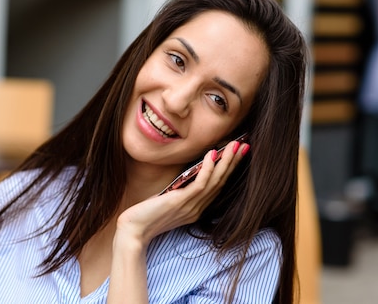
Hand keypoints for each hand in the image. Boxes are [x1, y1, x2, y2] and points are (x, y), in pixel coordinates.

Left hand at [115, 139, 249, 246]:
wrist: (133, 231)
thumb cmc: (146, 214)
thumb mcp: (167, 199)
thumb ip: (179, 190)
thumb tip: (188, 172)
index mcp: (196, 208)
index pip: (218, 186)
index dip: (229, 169)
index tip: (238, 154)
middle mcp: (197, 208)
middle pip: (221, 182)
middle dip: (234, 163)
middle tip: (245, 146)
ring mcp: (191, 206)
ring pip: (215, 181)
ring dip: (227, 162)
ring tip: (235, 145)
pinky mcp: (181, 202)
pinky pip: (201, 184)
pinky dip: (208, 168)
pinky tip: (212, 154)